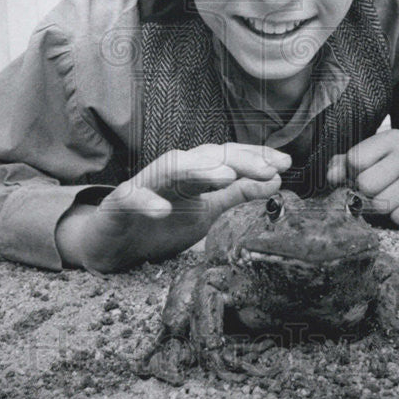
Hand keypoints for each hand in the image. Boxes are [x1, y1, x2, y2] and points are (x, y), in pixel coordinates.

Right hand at [56, 143, 290, 271]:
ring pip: (172, 169)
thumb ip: (237, 194)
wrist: (112, 242)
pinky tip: (163, 210)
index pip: (228, 156)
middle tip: (267, 169)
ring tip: (225, 177)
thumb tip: (275, 179)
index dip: (256, 157)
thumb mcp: (207, 210)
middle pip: (206, 157)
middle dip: (238, 161)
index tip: (286, 163)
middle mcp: (172, 171)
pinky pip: (133, 198)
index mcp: (195, 172)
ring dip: (199, 170)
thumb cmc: (160, 221)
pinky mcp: (120, 203)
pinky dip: (148, 202)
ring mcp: (145, 184)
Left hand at [326, 129, 398, 226]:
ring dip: (380, 208)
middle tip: (373, 192)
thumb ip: (342, 165)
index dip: (351, 174)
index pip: (355, 160)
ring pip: (382, 203)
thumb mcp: (366, 161)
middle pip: (366, 184)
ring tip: (389, 199)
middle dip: (365, 193)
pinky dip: (397, 217)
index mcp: (392, 138)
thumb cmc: (390, 171)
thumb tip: (332, 177)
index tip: (359, 176)